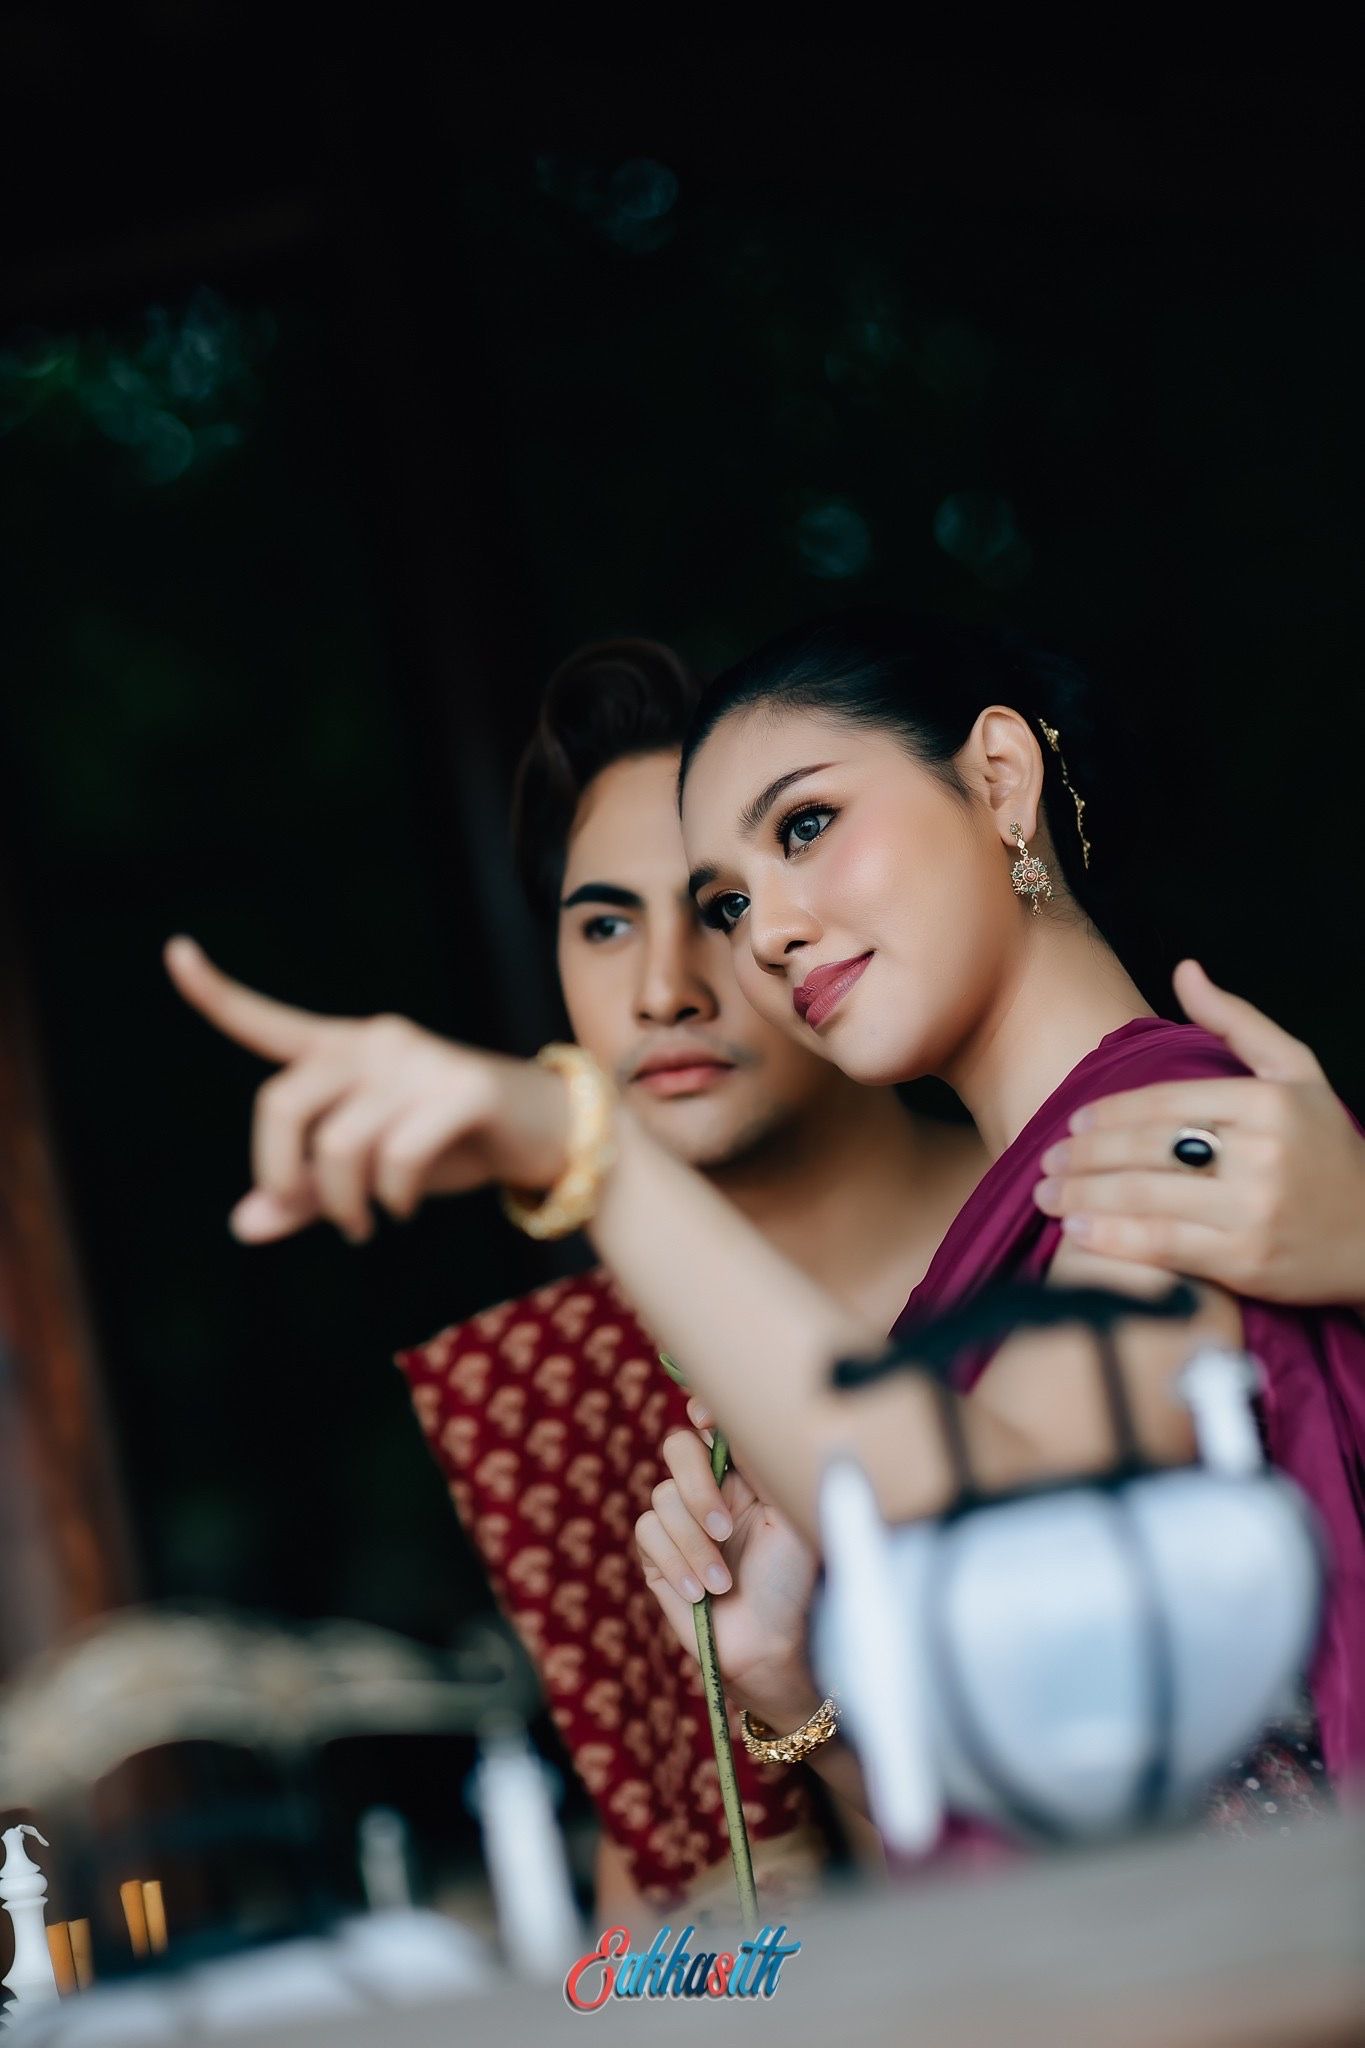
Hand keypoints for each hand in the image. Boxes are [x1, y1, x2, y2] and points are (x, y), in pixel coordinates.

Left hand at [164, 937, 568, 1243]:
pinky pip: (397, 1156)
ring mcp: (419, 1062)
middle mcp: (375, 1043)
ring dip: (342, 1203)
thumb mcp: (368, 1171)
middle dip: (281, 1174)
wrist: (549, 1134)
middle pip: (282, 1103)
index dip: (216, 994)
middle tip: (306, 1212)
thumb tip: (245, 1225)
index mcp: (343, 1052)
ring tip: (366, 1221)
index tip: (175, 953)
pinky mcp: (462, 1088)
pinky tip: (404, 1206)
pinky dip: (391, 1198)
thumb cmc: (451, 1144)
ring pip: (339, 1145)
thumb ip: (307, 1195)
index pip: (268, 1022)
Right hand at [635, 1410, 820, 1725]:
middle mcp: (710, 1491)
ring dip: (693, 1545)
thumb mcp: (792, 1515)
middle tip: (725, 1529)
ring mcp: (680, 1523)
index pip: (713, 1423)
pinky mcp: (656, 1555)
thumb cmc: (793, 1583)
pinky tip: (699, 1592)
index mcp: (745, 1475)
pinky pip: (647, 1533)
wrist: (770, 1646)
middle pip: (677, 1449)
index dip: (703, 1410)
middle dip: (697, 1487)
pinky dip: (674, 1562)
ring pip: (662, 1497)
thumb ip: (763, 1465)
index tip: (705, 1418)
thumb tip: (740, 1416)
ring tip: (722, 1584)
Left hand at [1034, 959, 1364, 1305]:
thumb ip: (1237, 1021)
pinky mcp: (1246, 1262)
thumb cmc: (1328, 1151)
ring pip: (1146, 1196)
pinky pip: (1163, 1246)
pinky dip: (1112, 1238)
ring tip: (1046, 1194)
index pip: (1164, 1102)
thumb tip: (1184, 969)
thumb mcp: (1297, 1072)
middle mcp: (1261, 1153)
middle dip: (1084, 1156)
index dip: (1109, 1113)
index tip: (1071, 1123)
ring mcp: (1253, 1210)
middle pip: (1147, 1148)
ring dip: (1083, 1195)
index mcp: (1268, 1101)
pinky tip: (1077, 1231)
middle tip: (1045, 1160)